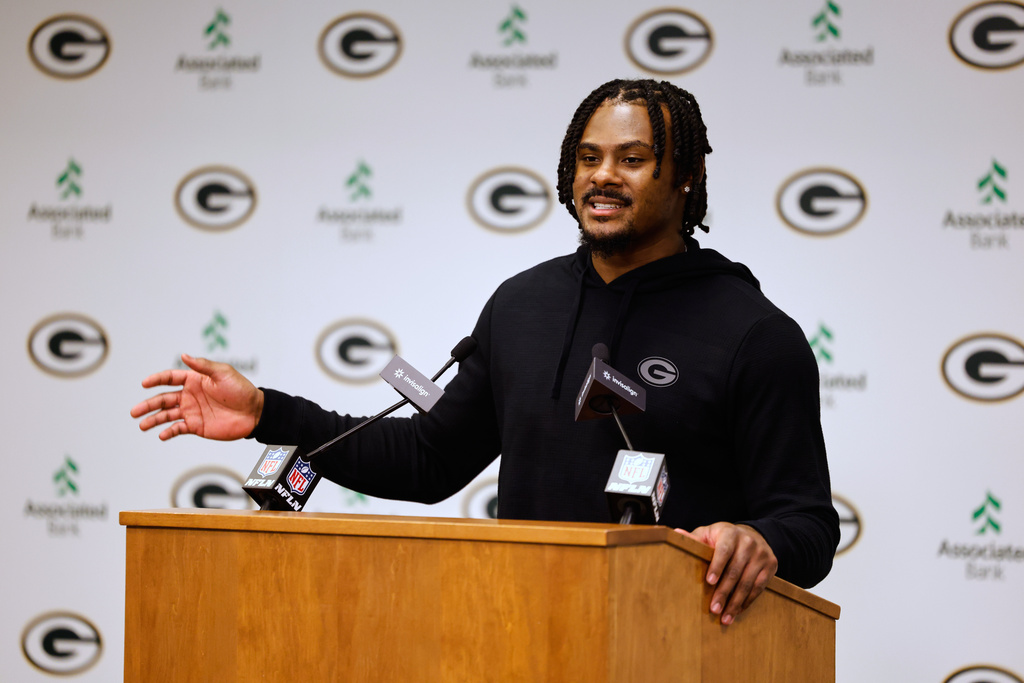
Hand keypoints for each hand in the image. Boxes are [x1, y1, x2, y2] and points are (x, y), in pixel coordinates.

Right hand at [130, 354, 263, 440]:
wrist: (254, 412)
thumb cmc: (241, 390)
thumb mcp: (223, 373)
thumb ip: (203, 366)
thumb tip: (184, 355)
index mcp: (194, 380)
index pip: (170, 378)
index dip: (156, 380)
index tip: (144, 383)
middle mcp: (189, 396)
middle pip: (163, 399)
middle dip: (148, 405)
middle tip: (134, 412)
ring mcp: (192, 411)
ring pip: (167, 415)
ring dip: (154, 420)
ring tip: (142, 425)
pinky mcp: (196, 426)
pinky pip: (178, 429)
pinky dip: (169, 432)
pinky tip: (161, 434)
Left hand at [677, 522, 777, 625]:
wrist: (754, 535)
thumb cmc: (724, 538)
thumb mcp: (710, 534)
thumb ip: (695, 538)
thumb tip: (676, 533)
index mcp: (730, 533)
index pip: (724, 550)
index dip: (717, 566)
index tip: (709, 582)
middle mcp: (748, 543)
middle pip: (735, 570)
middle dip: (724, 592)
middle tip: (714, 609)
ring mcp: (761, 554)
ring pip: (748, 582)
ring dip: (736, 602)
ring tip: (725, 617)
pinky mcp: (771, 566)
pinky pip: (759, 587)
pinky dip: (748, 601)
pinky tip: (738, 611)